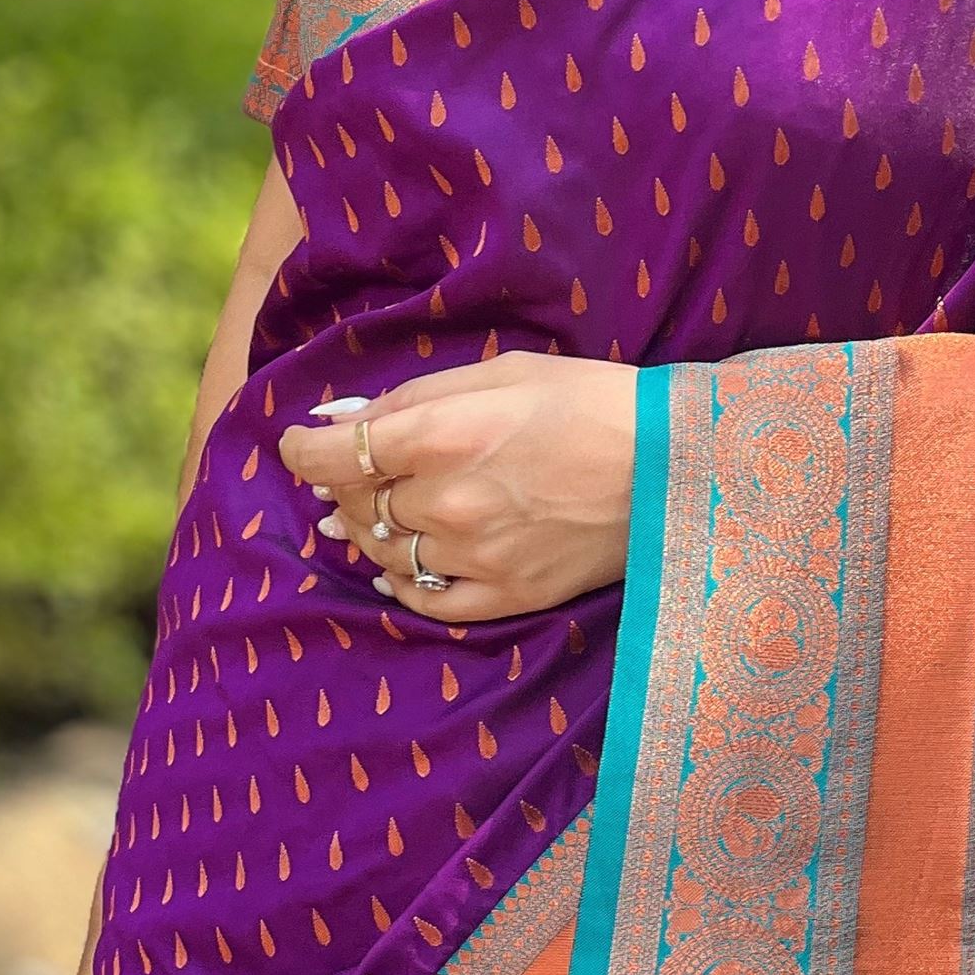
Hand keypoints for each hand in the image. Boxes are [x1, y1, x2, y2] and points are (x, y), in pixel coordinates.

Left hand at [276, 354, 637, 623]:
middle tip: (357, 474)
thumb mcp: (503, 373)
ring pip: (385, 555)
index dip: (303, 450)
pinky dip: (404, 583)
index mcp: (445, 435)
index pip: (337, 454)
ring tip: (387, 512)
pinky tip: (410, 561)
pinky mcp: (507, 596)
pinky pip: (426, 602)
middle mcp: (449, 502)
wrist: (675, 464)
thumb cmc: (590, 401)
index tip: (298, 445)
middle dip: (347, 488)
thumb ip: (416, 397)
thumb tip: (344, 420)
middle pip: (358, 506)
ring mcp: (476, 556)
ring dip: (373, 532)